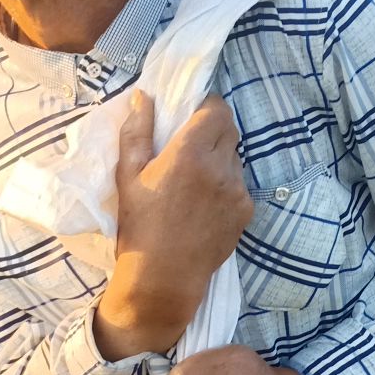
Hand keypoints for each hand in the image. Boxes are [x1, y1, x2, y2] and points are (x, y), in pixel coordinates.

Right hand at [93, 92, 253, 358]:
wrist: (164, 278)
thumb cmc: (139, 225)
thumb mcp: (127, 175)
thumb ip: (137, 131)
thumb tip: (143, 96)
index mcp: (191, 153)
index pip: (216, 109)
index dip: (205, 106)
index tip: (191, 113)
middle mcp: (221, 168)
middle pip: (230, 129)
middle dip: (213, 128)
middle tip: (191, 142)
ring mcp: (238, 191)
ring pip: (235, 157)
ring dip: (219, 156)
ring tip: (195, 177)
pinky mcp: (246, 211)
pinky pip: (239, 184)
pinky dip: (225, 183)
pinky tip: (204, 201)